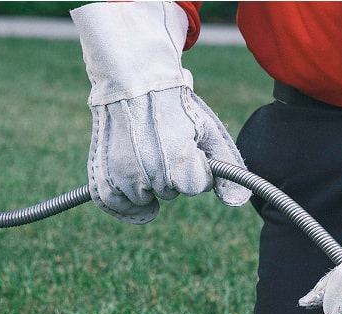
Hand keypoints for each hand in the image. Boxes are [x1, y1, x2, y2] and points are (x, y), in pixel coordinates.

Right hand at [71, 2, 249, 223]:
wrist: (132, 82)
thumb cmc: (173, 106)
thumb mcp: (208, 131)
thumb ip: (226, 166)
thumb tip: (237, 201)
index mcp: (179, 163)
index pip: (196, 186)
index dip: (197, 168)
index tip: (188, 148)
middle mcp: (150, 173)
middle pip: (170, 193)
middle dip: (172, 174)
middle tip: (163, 145)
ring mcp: (124, 176)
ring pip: (145, 199)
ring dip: (148, 185)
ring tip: (146, 154)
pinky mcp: (103, 175)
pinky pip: (114, 203)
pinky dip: (125, 204)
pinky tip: (137, 198)